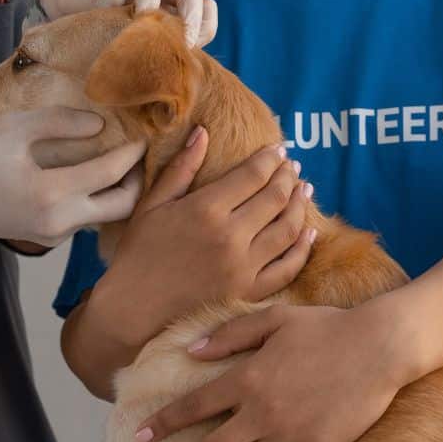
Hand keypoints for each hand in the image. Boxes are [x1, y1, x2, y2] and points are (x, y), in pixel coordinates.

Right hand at [0, 107, 143, 252]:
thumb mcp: (12, 128)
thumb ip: (58, 122)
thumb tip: (100, 126)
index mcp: (50, 193)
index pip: (109, 173)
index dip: (131, 153)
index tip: (142, 137)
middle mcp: (60, 221)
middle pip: (123, 207)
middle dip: (137, 180)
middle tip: (138, 157)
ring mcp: (57, 235)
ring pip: (106, 215)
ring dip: (118, 190)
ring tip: (118, 162)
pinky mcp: (53, 239)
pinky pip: (86, 218)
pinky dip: (96, 198)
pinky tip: (90, 177)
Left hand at [38, 0, 217, 46]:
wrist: (69, 6)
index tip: (138, 23)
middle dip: (190, 18)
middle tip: (179, 45)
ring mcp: (167, 4)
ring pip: (203, 9)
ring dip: (201, 32)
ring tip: (184, 55)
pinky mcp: (170, 25)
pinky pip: (199, 30)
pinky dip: (197, 44)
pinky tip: (177, 63)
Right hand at [88, 126, 315, 349]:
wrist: (133, 309)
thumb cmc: (138, 254)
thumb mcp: (152, 205)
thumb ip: (181, 168)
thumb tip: (202, 132)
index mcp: (205, 210)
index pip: (253, 175)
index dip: (270, 158)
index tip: (278, 150)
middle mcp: (230, 236)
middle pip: (275, 198)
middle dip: (288, 177)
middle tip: (292, 167)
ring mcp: (243, 267)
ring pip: (288, 229)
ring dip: (300, 206)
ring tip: (303, 190)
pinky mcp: (249, 292)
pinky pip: (287, 267)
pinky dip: (303, 247)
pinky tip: (309, 232)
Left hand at [135, 302, 422, 441]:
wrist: (378, 346)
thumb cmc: (326, 327)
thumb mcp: (273, 319)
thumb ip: (229, 335)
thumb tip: (191, 351)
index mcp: (246, 378)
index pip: (193, 407)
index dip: (164, 423)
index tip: (140, 437)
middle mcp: (260, 413)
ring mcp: (288, 437)